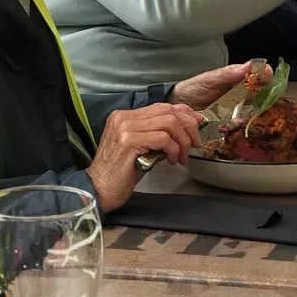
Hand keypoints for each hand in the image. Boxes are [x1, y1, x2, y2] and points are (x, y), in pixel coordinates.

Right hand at [86, 103, 205, 212]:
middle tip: (195, 144)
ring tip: (181, 157)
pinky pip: (162, 138)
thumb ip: (157, 134)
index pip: (162, 106)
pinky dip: (173, 148)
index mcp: (125, 115)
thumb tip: (186, 128)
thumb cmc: (121, 173)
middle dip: (188, 127)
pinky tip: (171, 161)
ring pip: (168, 123)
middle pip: (168, 111)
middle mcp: (123, 117)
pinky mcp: (128, 141)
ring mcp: (125, 128)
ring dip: (182, 141)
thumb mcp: (142, 148)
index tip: (198, 124)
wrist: (98, 190)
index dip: (184, 113)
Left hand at [169, 62, 271, 109]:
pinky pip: (246, 114)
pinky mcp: (231, 116)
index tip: (269, 74)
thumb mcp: (209, 79)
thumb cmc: (192, 88)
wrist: (179, 105)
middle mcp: (237, 87)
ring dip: (263, 101)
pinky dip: (252, 114)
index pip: (253, 72)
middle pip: (258, 86)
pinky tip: (257, 115)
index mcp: (233, 75)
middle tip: (272, 90)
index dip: (263, 73)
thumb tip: (248, 66)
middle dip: (267, 87)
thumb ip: (227, 74)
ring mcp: (236, 102)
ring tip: (268, 103)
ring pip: (255, 100)